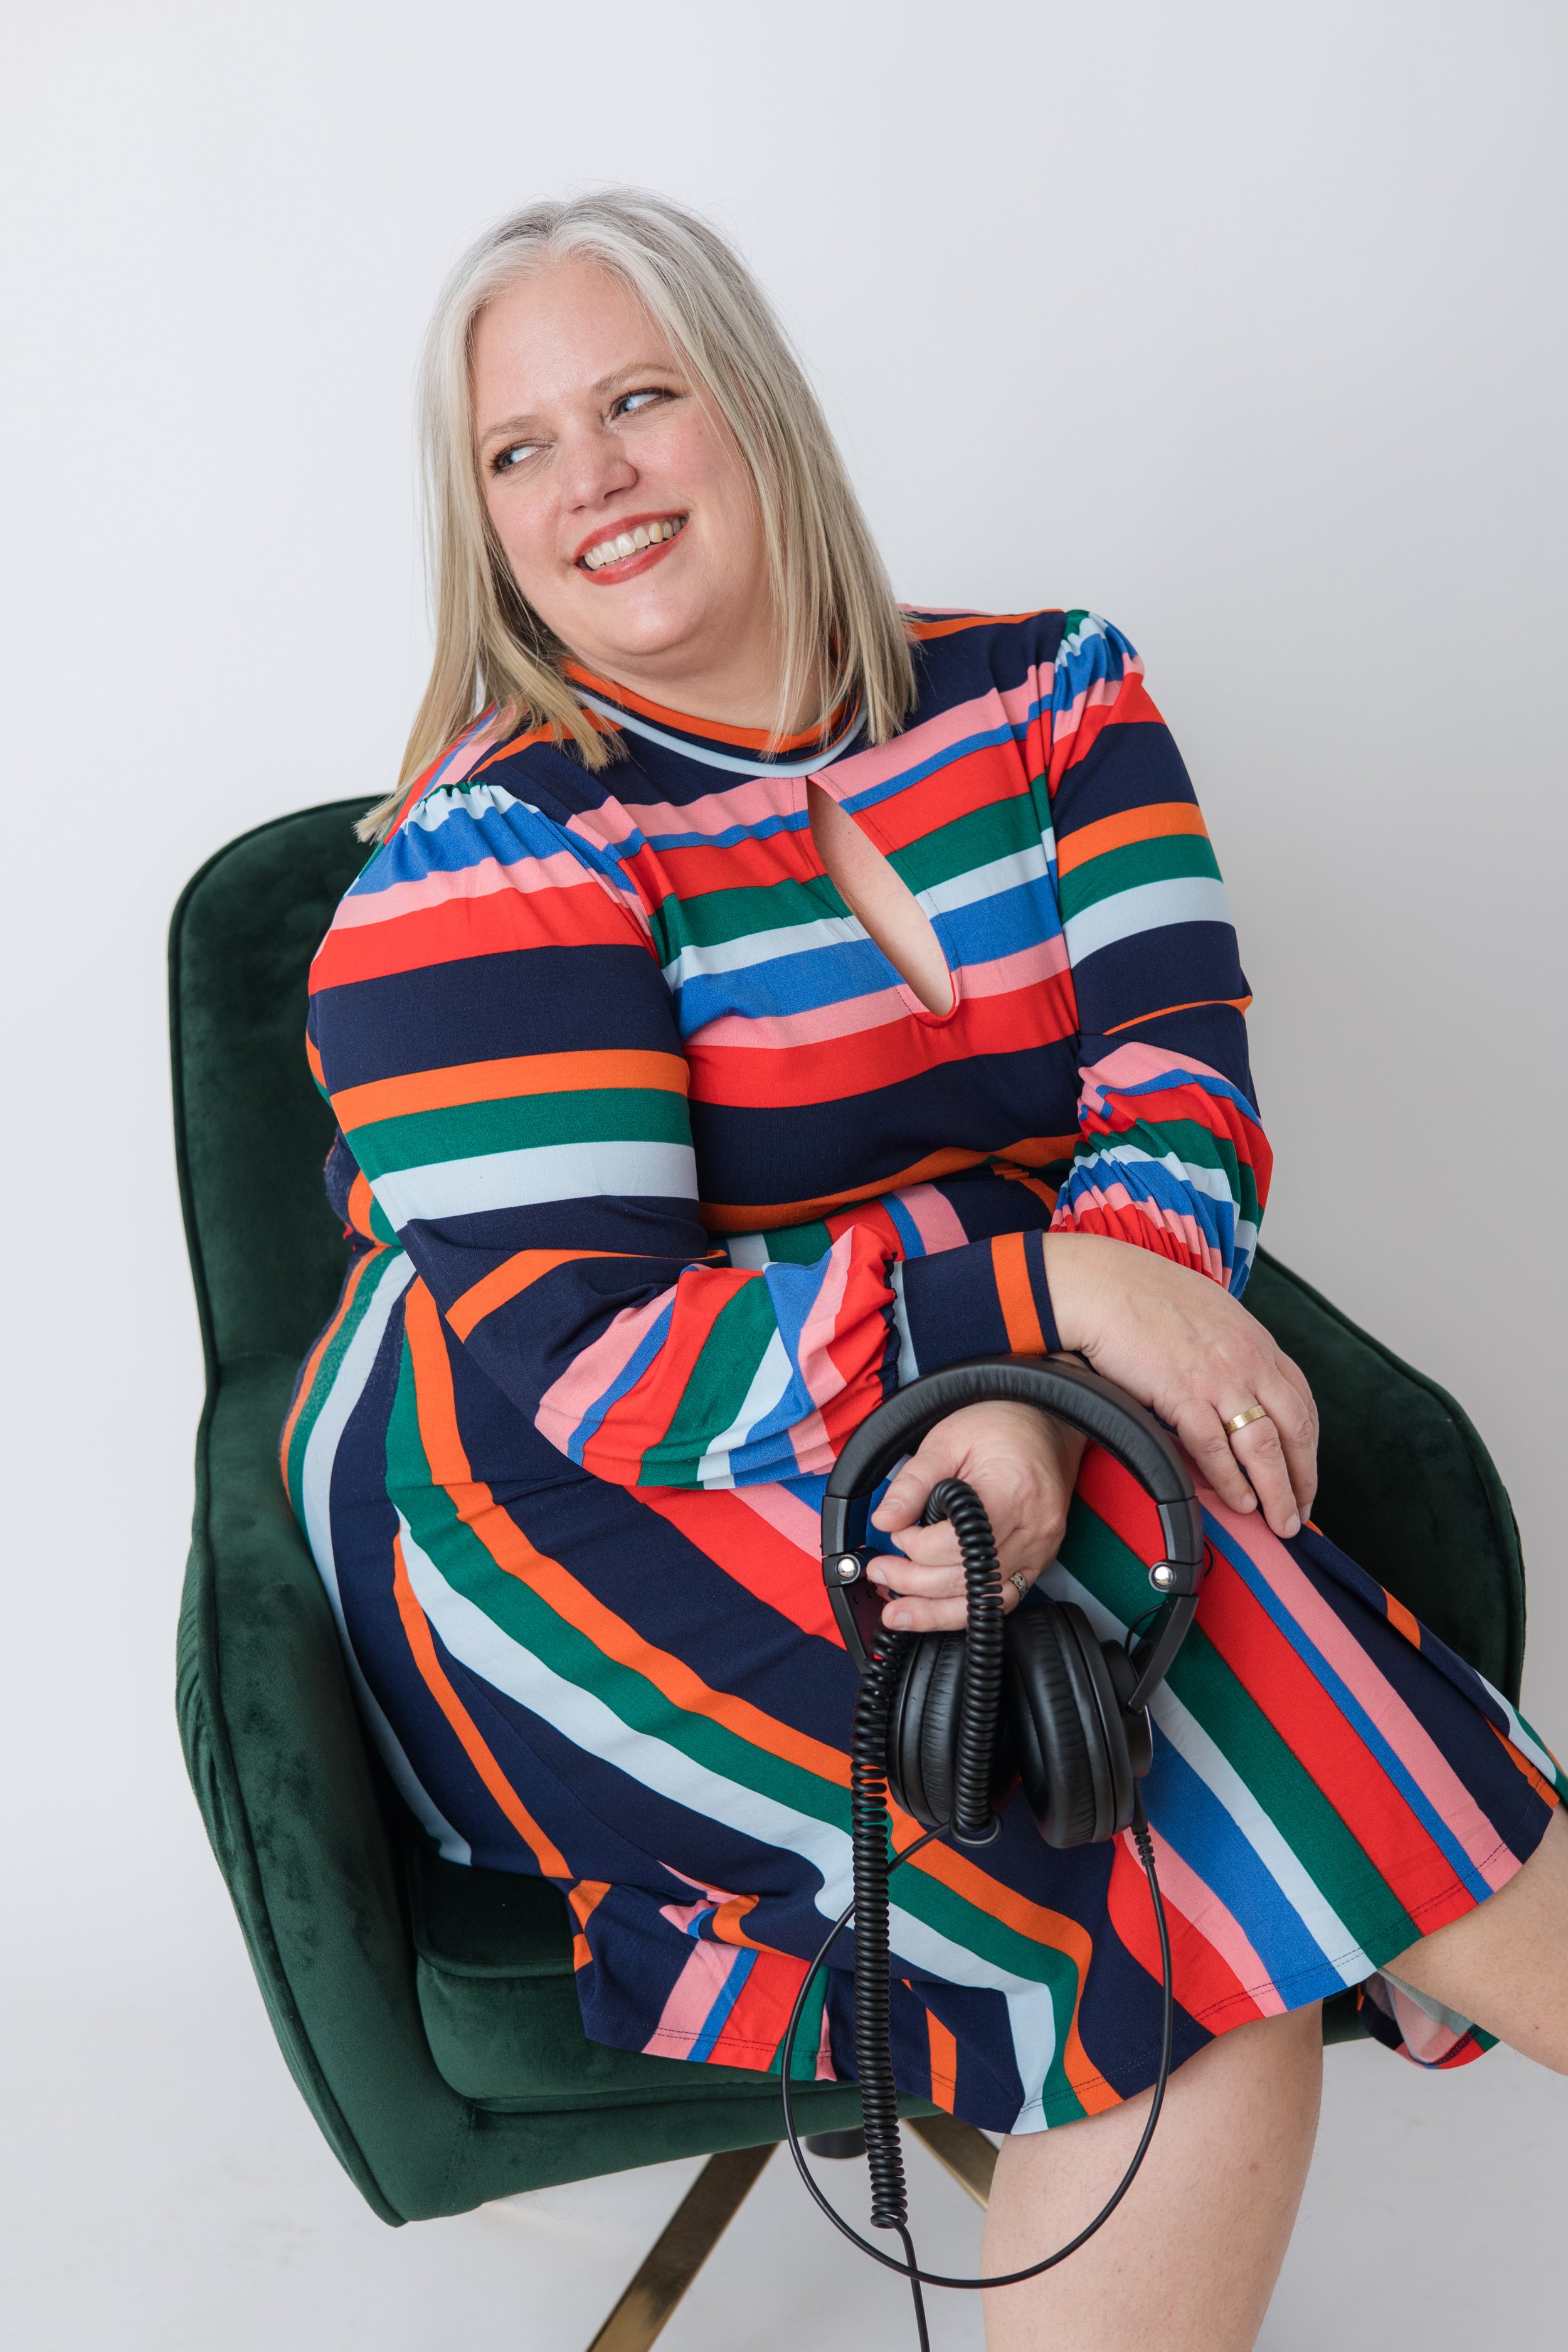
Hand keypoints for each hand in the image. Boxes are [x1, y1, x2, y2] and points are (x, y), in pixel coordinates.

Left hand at [866, 1402, 1088, 1633]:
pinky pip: (1003, 1599)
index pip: (954, 1543)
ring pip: (985, 1601)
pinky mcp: (1040, 1560)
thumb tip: (884, 1521)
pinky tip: (935, 1612)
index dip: (915, 1546)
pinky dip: (966, 1608)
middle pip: (967, 1579)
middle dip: (914, 1584)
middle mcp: (1032, 1529)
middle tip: (881, 1573)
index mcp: (1011, 1494)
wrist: (1046, 1422)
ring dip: (936, 1612)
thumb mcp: (946, 1440)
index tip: (896, 1533)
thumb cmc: (999, 1424)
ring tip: (898, 1613)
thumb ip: (913, 1483)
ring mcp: (1040, 1549)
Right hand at [1044, 1232, 1317, 1538]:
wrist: (1100, 1283)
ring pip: (1264, 1446)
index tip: (1305, 1474)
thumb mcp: (1208, 1314)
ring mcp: (1218, 1378)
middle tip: (1300, 1512)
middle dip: (1303, 1479)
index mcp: (1256, 1341)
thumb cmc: (1143, 1294)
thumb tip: (1231, 1387)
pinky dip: (1231, 1481)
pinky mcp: (1182, 1393)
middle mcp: (1247, 1360)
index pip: (1300, 1402)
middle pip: (1294, 1430)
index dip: (1308, 1447)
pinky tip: (1238, 1502)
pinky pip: (1216, 1448)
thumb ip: (1228, 1350)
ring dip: (1277, 1491)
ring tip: (1279, 1521)